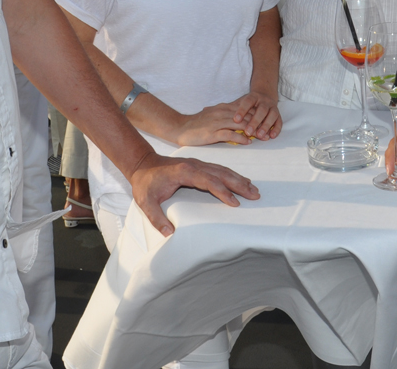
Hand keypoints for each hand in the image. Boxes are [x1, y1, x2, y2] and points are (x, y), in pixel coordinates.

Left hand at [127, 152, 259, 236]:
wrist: (142, 163)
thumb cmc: (144, 183)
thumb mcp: (145, 202)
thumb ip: (156, 218)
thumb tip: (169, 233)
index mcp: (184, 172)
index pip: (208, 181)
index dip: (222, 192)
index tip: (235, 203)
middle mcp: (194, 165)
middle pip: (221, 174)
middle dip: (238, 184)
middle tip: (255, 195)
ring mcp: (198, 164)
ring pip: (222, 170)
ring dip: (238, 179)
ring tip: (253, 189)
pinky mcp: (199, 165)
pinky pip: (219, 170)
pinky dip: (232, 175)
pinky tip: (241, 181)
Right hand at [173, 101, 266, 146]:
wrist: (180, 127)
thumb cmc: (197, 124)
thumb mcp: (213, 115)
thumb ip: (225, 115)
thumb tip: (238, 119)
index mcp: (223, 108)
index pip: (245, 109)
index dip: (257, 115)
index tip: (267, 122)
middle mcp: (222, 113)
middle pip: (246, 116)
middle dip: (259, 124)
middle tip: (269, 132)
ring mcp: (217, 122)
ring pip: (240, 124)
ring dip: (253, 131)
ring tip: (263, 138)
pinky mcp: (212, 133)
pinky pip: (230, 134)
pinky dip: (241, 138)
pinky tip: (248, 142)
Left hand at [233, 91, 282, 139]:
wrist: (265, 94)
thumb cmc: (249, 102)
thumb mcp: (241, 101)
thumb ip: (234, 107)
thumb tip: (222, 114)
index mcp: (253, 97)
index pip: (248, 102)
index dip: (242, 110)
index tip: (235, 119)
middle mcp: (264, 101)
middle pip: (261, 110)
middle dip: (255, 121)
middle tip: (248, 132)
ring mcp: (273, 107)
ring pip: (272, 115)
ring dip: (266, 126)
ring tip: (260, 136)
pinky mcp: (278, 115)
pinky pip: (279, 121)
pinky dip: (277, 129)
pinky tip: (272, 136)